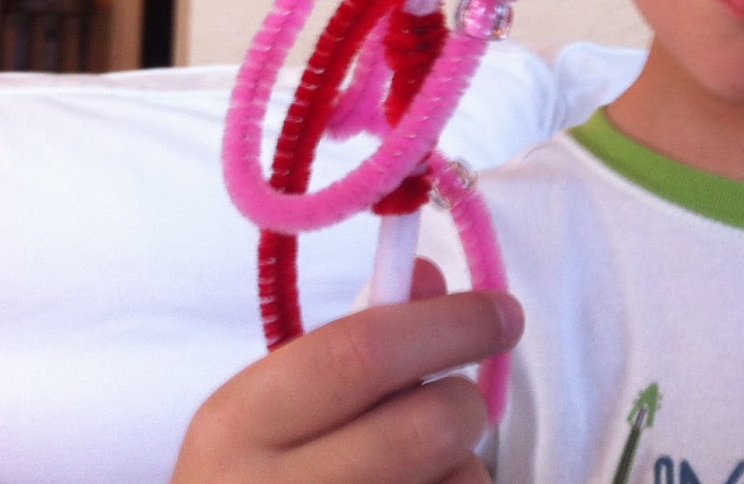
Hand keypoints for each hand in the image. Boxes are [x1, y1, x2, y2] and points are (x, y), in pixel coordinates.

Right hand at [172, 262, 521, 483]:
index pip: (361, 353)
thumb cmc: (259, 475)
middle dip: (464, 404)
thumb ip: (354, 339)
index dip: (448, 325)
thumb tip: (430, 279)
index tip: (504, 311)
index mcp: (238, 424)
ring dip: (462, 469)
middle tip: (458, 404)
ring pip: (459, 483)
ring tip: (412, 476)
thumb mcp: (277, 408)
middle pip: (427, 427)